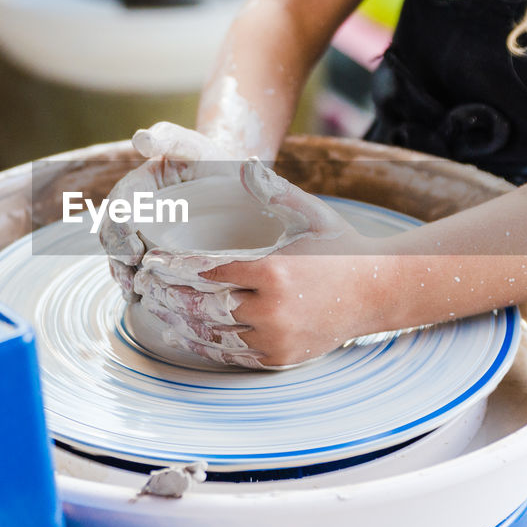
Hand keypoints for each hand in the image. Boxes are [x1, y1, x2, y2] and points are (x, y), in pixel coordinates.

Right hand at [98, 122, 239, 299]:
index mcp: (136, 185)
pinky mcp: (157, 249)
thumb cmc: (211, 160)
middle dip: (117, 260)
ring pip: (121, 256)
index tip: (133, 251)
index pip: (117, 209)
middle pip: (112, 237)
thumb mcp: (193, 145)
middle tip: (130, 280)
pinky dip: (137, 284)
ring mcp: (143, 231)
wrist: (232, 181)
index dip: (119, 231)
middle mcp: (134, 210)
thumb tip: (141, 139)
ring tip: (133, 294)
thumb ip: (168, 138)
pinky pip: (138, 268)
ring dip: (122, 276)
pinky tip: (142, 299)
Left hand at [133, 159, 375, 368]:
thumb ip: (276, 192)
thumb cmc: (342, 246)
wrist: (380, 291)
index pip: (209, 270)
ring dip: (182, 324)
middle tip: (145, 288)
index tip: (153, 263)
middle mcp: (273, 309)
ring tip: (158, 313)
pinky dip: (208, 346)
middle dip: (169, 296)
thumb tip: (245, 167)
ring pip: (215, 335)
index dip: (175, 267)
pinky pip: (235, 356)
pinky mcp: (282, 358)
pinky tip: (188, 337)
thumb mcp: (313, 213)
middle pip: (204, 306)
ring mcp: (277, 338)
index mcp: (274, 270)